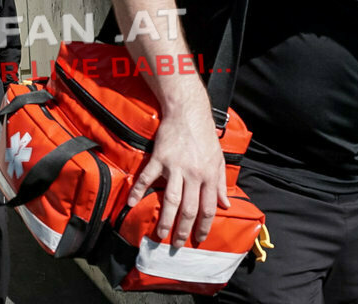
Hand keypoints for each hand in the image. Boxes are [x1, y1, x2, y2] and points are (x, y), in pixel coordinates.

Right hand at [126, 94, 227, 247]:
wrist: (188, 112)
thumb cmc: (205, 136)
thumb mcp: (219, 159)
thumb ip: (221, 184)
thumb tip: (226, 205)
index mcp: (209, 175)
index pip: (208, 207)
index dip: (203, 225)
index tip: (198, 238)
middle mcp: (194, 174)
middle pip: (189, 208)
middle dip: (183, 229)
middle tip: (177, 244)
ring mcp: (175, 167)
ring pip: (171, 199)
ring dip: (165, 219)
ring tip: (160, 234)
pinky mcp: (160, 158)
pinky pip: (148, 177)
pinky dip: (138, 191)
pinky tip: (131, 203)